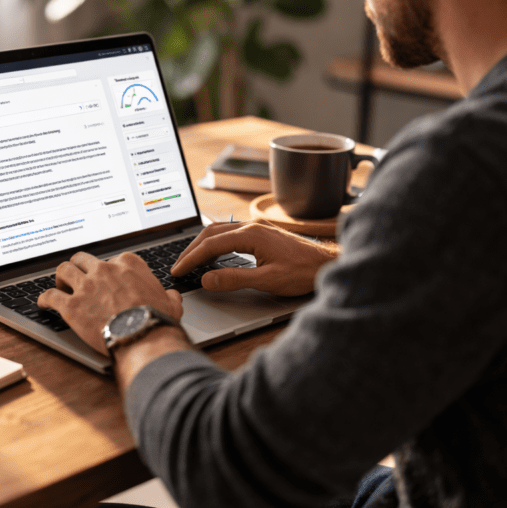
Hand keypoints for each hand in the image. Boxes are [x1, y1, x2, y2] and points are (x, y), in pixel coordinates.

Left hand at [38, 251, 183, 354]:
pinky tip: (43, 303)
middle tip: (78, 278)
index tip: (106, 278)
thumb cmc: (157, 320)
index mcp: (127, 264)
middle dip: (79, 267)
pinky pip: (51, 295)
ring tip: (60, 285)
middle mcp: (104, 269)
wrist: (142, 336)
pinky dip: (44, 298)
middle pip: (83, 259)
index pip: (112, 259)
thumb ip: (168, 296)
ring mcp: (86, 285)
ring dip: (60, 277)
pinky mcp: (71, 305)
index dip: (108, 270)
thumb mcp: (170, 304)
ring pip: (64, 270)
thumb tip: (172, 297)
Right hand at [170, 222, 336, 296]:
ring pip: (219, 231)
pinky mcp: (262, 234)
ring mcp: (257, 228)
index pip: (210, 245)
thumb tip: (207, 278)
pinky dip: (215, 243)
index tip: (178, 270)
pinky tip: (213, 254)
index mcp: (250, 235)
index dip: (190, 258)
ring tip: (190, 261)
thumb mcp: (267, 280)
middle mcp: (251, 227)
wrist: (328, 264)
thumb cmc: (303, 272)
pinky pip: (230, 233)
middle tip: (178, 266)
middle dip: (191, 249)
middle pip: (210, 233)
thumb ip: (234, 279)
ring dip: (202, 245)